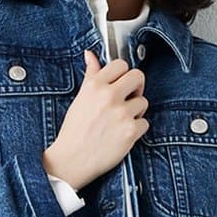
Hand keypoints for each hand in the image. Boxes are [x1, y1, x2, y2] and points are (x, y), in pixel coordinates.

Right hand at [42, 48, 148, 191]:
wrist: (71, 160)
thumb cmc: (74, 131)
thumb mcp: (79, 99)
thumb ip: (90, 75)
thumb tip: (91, 55)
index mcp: (95, 85)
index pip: (121, 64)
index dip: (123, 74)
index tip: (121, 83)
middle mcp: (108, 96)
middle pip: (138, 77)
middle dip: (136, 87)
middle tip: (129, 98)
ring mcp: (121, 114)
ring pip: (143, 102)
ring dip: (136, 111)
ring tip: (121, 121)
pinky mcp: (130, 131)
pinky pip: (145, 123)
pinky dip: (136, 130)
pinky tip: (122, 134)